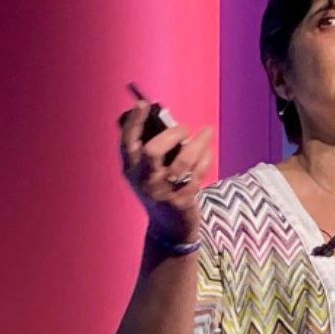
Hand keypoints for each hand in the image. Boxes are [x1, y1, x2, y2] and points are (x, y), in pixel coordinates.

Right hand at [119, 100, 213, 242]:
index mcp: (130, 169)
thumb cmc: (161, 189)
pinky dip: (206, 159)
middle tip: (183, 128)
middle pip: (152, 151)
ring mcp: (162, 192)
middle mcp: (143, 180)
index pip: (127, 142)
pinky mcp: (181, 201)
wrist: (169, 229)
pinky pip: (198, 173)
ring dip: (198, 143)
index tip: (143, 104)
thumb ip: (154, 148)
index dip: (133, 122)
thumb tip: (167, 120)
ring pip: (182, 161)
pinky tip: (207, 151)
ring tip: (207, 131)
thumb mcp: (148, 171)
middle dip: (171, 134)